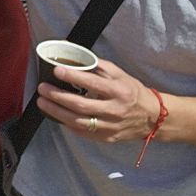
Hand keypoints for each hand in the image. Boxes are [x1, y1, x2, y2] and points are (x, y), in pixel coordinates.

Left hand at [36, 58, 160, 142]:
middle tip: (42, 88)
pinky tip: (56, 115)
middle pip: (81, 105)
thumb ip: (98, 66)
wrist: (153, 117)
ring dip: (57, 112)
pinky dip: (67, 124)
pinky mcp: (107, 137)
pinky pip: (83, 133)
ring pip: (79, 122)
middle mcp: (115, 110)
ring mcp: (111, 126)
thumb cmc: (132, 91)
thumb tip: (75, 57)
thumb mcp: (119, 74)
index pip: (92, 83)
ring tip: (42, 102)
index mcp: (119, 91)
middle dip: (58, 96)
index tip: (56, 71)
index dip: (73, 77)